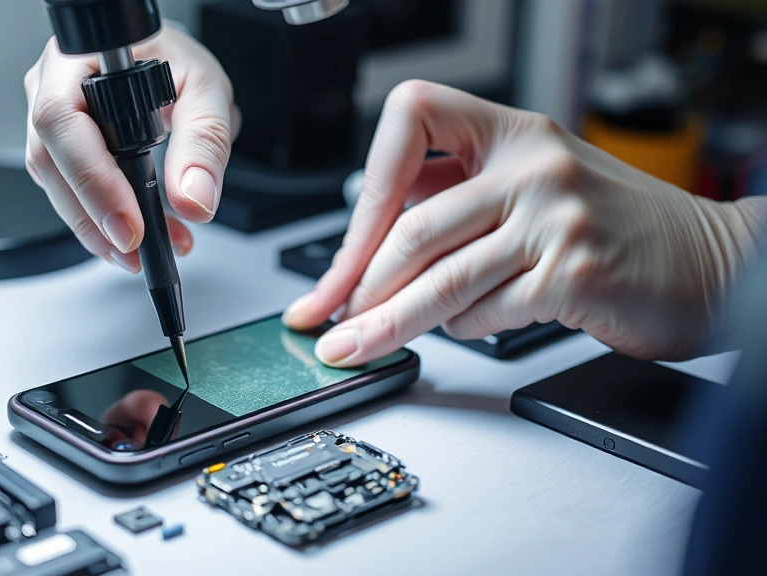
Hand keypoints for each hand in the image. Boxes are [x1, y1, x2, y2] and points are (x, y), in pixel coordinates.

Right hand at [24, 26, 238, 271]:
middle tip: (135, 249)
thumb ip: (205, 141)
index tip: (128, 223)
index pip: (63, 121)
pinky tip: (134, 234)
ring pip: (56, 184)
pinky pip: (69, 190)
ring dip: (98, 228)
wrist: (164, 60)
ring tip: (145, 249)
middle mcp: (51, 85)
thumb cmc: (175, 61)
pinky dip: (101, 220)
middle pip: (50, 162)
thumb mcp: (206, 90)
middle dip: (93, 218)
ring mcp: (48, 118)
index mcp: (78, 57)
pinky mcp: (59, 148)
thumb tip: (193, 199)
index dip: (92, 179)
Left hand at [285, 81, 766, 364]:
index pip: (410, 119)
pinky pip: (487, 311)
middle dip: (360, 284)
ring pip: (442, 276)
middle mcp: (533, 164)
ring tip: (354, 346)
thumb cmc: (613, 229)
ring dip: (388, 321)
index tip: (345, 248)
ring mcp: (556, 216)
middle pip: (414, 226)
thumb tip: (368, 250)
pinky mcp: (574, 271)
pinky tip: (466, 327)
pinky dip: (464, 328)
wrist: (710, 263)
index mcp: (514, 132)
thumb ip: (460, 203)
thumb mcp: (534, 188)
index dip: (367, 189)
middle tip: (331, 320)